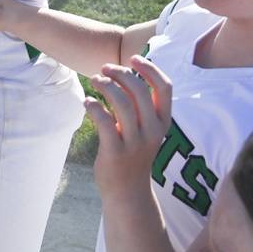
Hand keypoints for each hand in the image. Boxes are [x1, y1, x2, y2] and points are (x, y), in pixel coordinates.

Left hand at [87, 56, 171, 198]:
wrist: (128, 192)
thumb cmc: (134, 153)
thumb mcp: (146, 129)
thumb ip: (140, 105)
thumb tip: (124, 70)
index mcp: (163, 122)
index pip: (164, 87)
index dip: (149, 69)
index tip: (133, 59)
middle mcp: (152, 131)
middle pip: (140, 90)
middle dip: (121, 73)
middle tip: (104, 69)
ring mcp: (135, 143)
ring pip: (121, 102)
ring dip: (105, 85)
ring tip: (95, 81)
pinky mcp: (115, 152)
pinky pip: (103, 121)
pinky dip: (93, 106)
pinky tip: (88, 102)